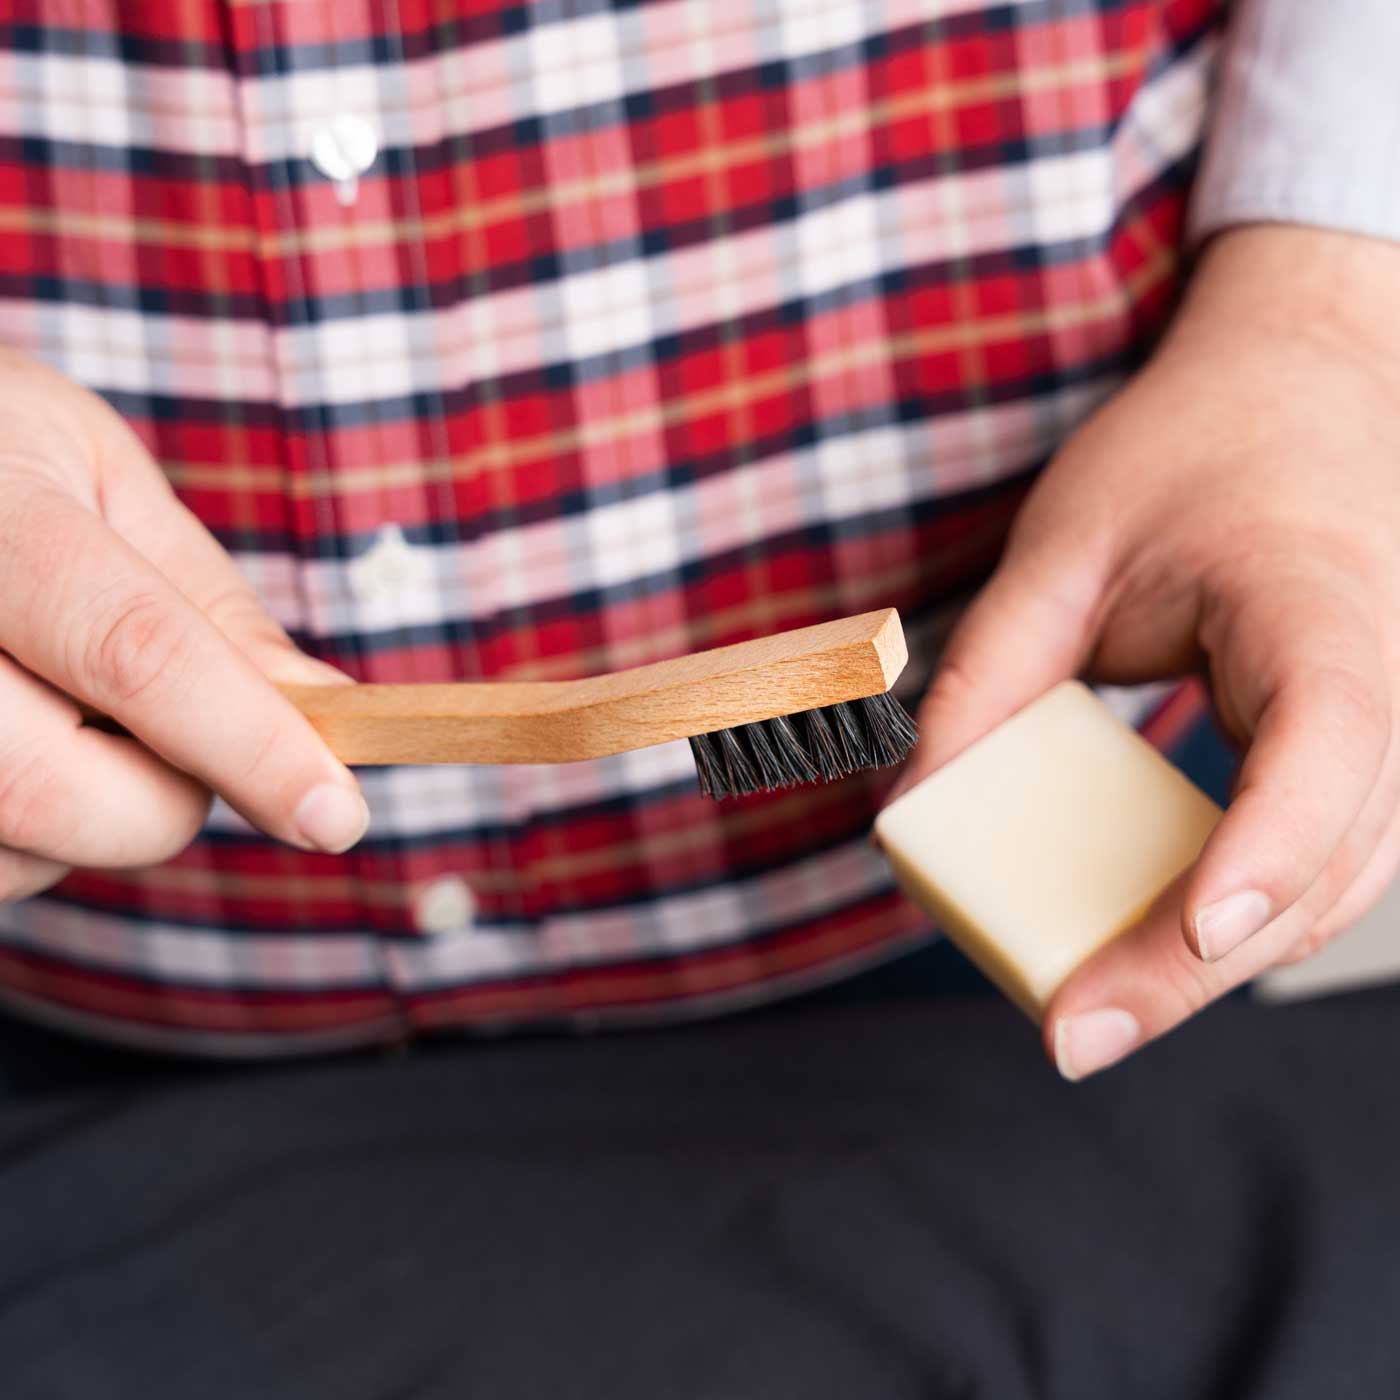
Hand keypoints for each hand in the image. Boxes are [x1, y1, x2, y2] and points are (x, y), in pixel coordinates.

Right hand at [0, 351, 367, 900]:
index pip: (136, 652)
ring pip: (8, 850)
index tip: (339, 816)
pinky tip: (16, 744)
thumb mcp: (105, 482)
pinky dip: (23, 838)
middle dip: (162, 801)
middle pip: (53, 788)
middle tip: (181, 739)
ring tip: (58, 710)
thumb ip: (210, 606)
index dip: (250, 745)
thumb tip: (327, 711)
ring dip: (83, 822)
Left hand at [899, 225, 1399, 1076]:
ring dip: (1214, 963)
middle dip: (1195, 963)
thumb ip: (986, 678)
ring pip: (1333, 883)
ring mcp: (1396, 718)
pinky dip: (1237, 917)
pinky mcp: (1365, 748)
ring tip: (1091, 1012)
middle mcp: (1390, 677)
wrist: (1306, 386)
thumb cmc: (1184, 453)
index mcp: (1319, 606)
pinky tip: (1147, 951)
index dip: (1269, 848)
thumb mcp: (1061, 548)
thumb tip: (909, 814)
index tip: (1198, 933)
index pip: (1327, 739)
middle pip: (1324, 856)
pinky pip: (1319, 858)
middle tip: (1068, 1033)